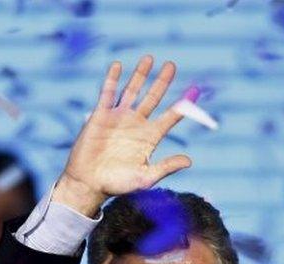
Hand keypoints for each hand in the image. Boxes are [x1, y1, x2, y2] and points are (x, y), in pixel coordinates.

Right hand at [52, 55, 192, 216]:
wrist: (89, 183)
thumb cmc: (117, 184)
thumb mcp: (145, 178)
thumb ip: (166, 167)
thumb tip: (189, 161)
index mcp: (150, 137)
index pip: (170, 117)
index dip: (182, 105)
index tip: (194, 90)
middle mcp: (136, 124)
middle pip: (153, 98)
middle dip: (162, 82)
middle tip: (171, 65)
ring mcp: (119, 118)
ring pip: (132, 91)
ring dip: (140, 75)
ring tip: (149, 58)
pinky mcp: (101, 116)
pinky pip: (108, 93)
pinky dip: (112, 79)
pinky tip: (118, 65)